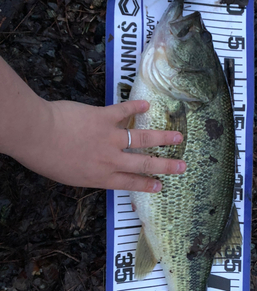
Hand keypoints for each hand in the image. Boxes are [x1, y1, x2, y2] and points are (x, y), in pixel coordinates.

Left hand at [17, 99, 185, 191]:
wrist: (38, 135)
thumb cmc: (46, 159)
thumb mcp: (69, 177)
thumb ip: (87, 173)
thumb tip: (96, 170)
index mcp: (101, 176)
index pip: (130, 182)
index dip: (148, 184)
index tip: (161, 185)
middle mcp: (111, 159)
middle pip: (144, 164)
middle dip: (166, 165)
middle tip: (183, 166)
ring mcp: (110, 138)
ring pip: (142, 139)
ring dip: (162, 138)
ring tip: (178, 137)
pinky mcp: (104, 117)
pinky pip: (123, 111)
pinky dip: (135, 107)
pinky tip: (147, 105)